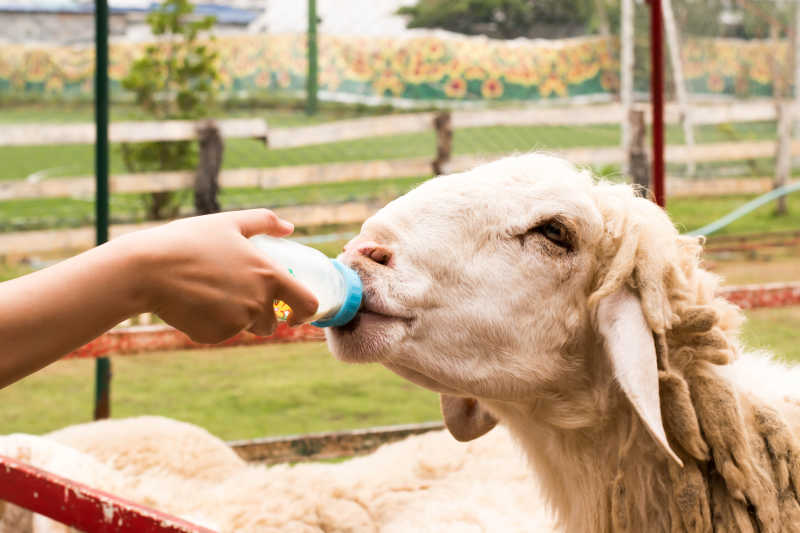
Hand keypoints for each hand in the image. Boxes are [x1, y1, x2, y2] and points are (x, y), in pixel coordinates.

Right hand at [124, 209, 318, 342]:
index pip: (307, 304)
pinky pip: (222, 334)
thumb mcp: (229, 222)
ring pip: (246, 328)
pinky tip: (193, 303)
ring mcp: (237, 323)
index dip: (306, 311)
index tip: (296, 313)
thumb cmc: (189, 242)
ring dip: (237, 318)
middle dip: (261, 314)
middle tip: (234, 294)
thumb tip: (290, 227)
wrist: (147, 270)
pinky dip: (212, 323)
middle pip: (272, 321)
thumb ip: (265, 222)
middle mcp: (258, 303)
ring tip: (210, 293)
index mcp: (269, 276)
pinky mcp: (215, 336)